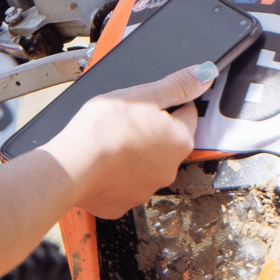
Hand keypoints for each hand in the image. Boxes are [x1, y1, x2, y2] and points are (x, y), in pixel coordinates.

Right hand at [41, 65, 211, 217]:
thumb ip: (177, 85)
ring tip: (112, 141)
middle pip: (167, 142)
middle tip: (127, 120)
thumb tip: (205, 75)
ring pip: (147, 165)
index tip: (150, 102)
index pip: (186, 113)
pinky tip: (103, 163)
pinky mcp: (122, 204)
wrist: (74, 164)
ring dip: (136, 154)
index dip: (168, 103)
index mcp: (179, 140)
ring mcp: (146, 190)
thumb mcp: (144, 94)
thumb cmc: (105, 128)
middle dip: (152, 130)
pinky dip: (116, 175)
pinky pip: (124, 186)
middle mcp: (169, 169)